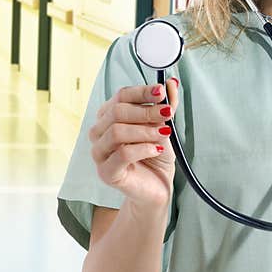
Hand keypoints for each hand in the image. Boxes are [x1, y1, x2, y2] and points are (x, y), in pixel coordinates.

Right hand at [88, 78, 179, 210]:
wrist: (156, 187)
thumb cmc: (155, 156)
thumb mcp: (163, 126)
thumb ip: (167, 106)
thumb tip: (172, 83)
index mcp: (108, 116)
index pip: (121, 96)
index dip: (141, 92)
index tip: (161, 91)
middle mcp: (99, 132)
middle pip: (117, 111)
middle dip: (146, 111)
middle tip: (167, 114)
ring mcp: (99, 153)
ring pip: (116, 131)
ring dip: (145, 130)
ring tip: (164, 134)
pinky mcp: (106, 172)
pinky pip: (122, 154)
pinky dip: (143, 148)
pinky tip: (156, 149)